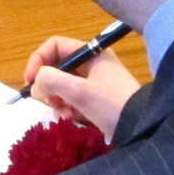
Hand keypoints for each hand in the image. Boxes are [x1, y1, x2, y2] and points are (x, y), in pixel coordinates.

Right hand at [24, 35, 142, 141]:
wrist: (142, 128)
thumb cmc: (112, 105)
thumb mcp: (80, 92)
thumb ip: (53, 80)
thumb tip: (37, 80)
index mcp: (92, 54)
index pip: (55, 46)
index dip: (38, 60)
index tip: (30, 80)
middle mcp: (92, 64)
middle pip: (56, 67)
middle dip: (48, 86)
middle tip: (49, 102)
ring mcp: (93, 82)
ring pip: (61, 85)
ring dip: (56, 100)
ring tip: (64, 114)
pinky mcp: (94, 99)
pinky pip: (71, 98)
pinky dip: (66, 108)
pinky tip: (70, 119)